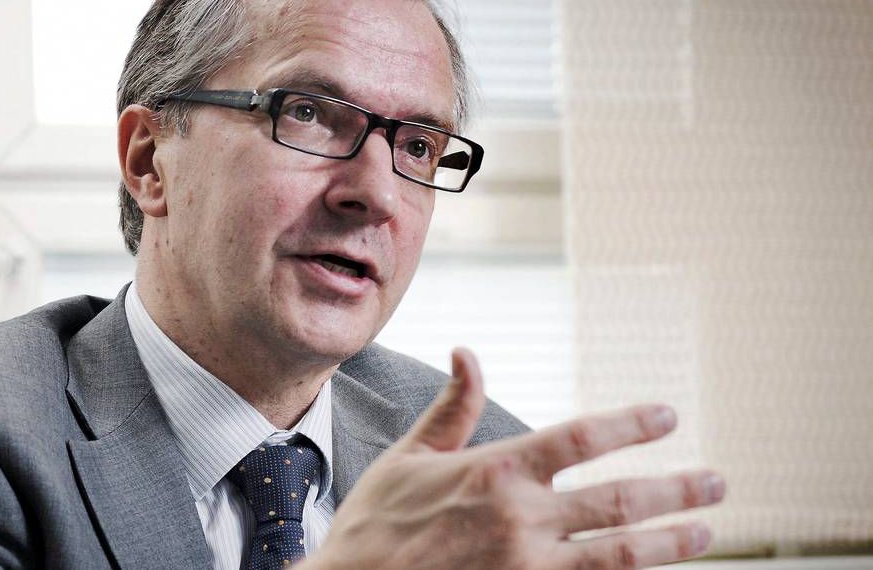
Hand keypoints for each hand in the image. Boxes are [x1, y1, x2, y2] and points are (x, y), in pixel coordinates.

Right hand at [303, 348, 725, 569]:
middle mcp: (520, 519)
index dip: (631, 425)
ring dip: (669, 543)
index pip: (582, 439)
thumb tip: (466, 352)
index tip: (667, 417)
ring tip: (705, 532)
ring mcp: (526, 568)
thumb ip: (453, 407)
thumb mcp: (411, 455)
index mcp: (495, 471)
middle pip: (619, 502)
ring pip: (618, 555)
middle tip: (716, 484)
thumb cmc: (377, 522)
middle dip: (676, 491)